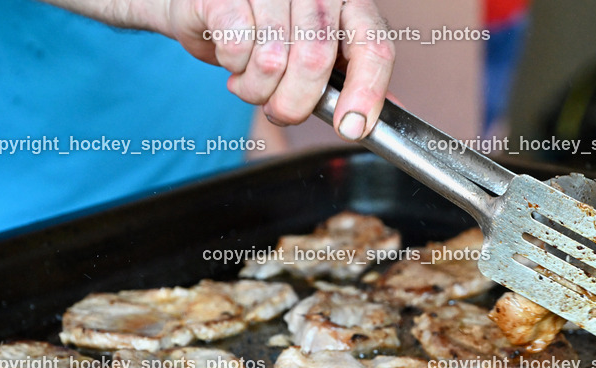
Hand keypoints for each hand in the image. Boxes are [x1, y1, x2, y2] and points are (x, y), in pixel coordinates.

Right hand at [165, 0, 393, 139]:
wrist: (211, 8)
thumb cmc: (269, 33)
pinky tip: (234, 59)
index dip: (367, 93)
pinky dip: (233, 67)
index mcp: (349, 3)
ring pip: (273, 59)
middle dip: (295, 104)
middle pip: (316, 61)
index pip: (374, 46)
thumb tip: (385, 120)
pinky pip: (237, 46)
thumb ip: (352, 81)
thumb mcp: (319, 55)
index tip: (351, 128)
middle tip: (281, 111)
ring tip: (252, 83)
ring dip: (257, 90)